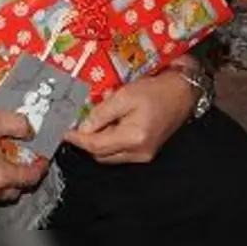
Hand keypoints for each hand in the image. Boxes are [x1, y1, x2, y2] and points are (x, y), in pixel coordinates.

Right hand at [0, 108, 47, 202]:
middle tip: (23, 163)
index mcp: (0, 176)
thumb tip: (30, 131)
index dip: (39, 168)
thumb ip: (18, 125)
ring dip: (4, 183)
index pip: (29, 178)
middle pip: (14, 192)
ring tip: (3, 164)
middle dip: (22, 180)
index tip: (42, 160)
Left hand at [63, 70, 193, 163]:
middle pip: (101, 154)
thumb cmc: (157, 90)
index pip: (95, 146)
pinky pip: (120, 150)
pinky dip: (110, 140)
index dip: (77, 139)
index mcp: (133, 139)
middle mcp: (138, 152)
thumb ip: (101, 113)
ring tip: (96, 120)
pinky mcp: (146, 150)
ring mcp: (143, 154)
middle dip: (87, 140)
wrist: (183, 92)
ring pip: (109, 155)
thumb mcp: (124, 96)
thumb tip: (83, 128)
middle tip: (78, 122)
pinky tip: (111, 123)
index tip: (63, 132)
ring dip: (98, 141)